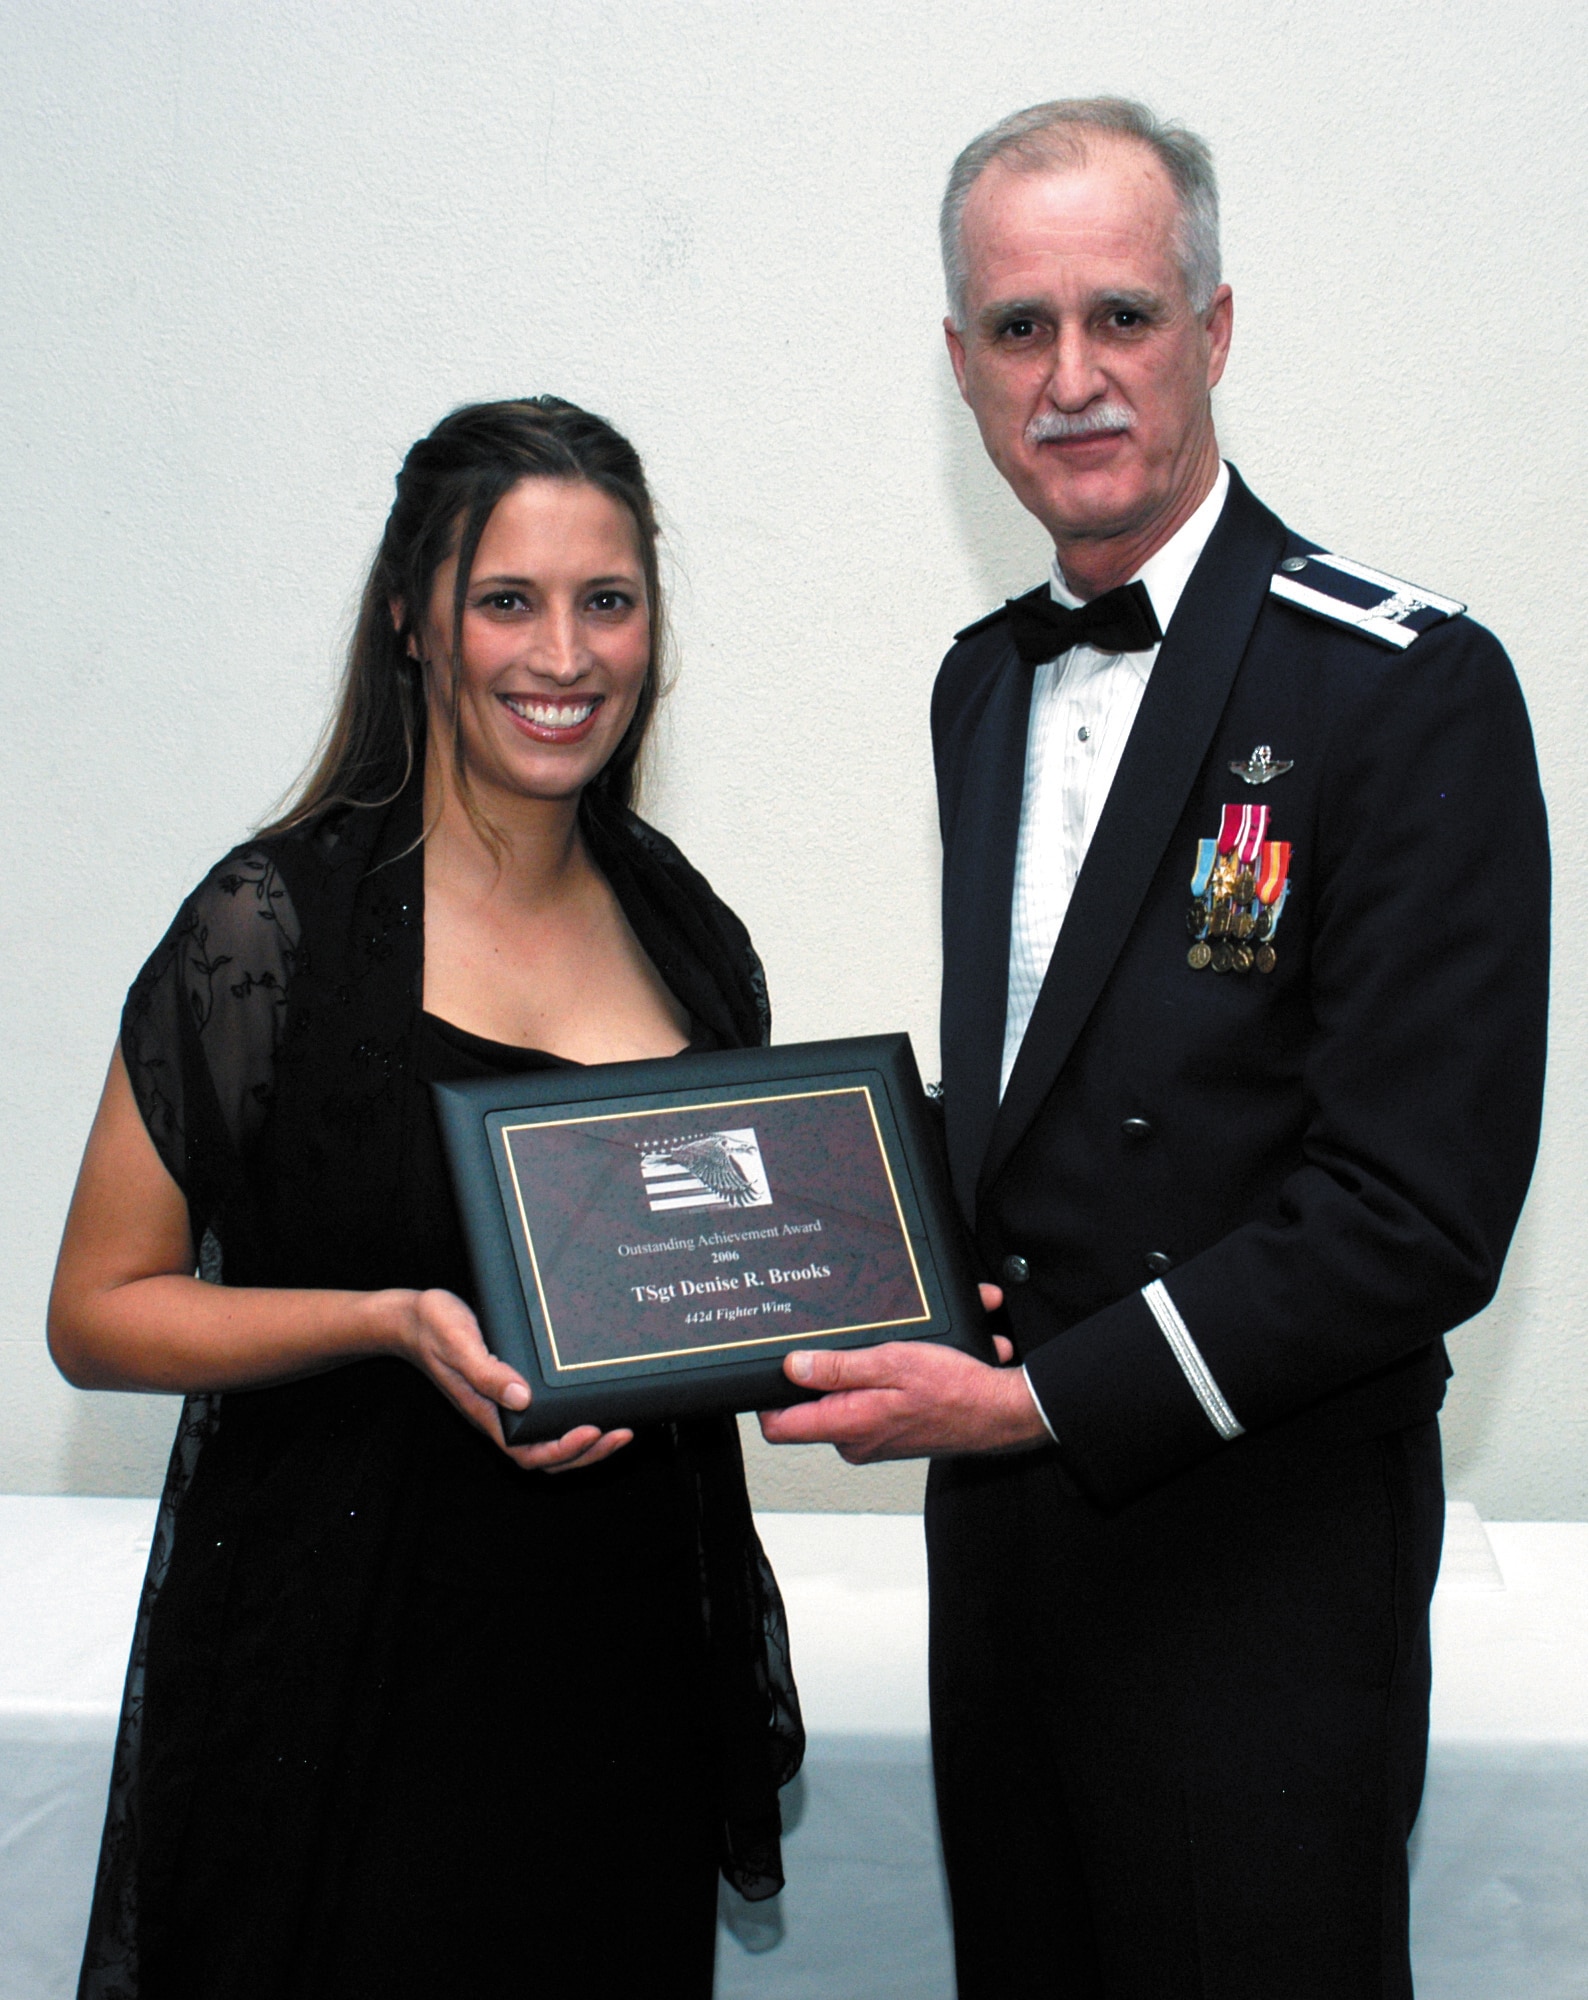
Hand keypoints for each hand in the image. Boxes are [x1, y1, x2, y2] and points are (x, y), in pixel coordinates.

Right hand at [388, 1288, 632, 1472]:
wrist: (412, 1318)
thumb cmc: (433, 1329)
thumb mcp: (460, 1345)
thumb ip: (487, 1373)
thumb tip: (522, 1398)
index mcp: (487, 1414)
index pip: (529, 1453)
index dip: (564, 1450)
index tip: (593, 1430)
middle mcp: (500, 1416)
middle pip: (546, 1456)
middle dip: (587, 1452)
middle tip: (622, 1434)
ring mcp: (506, 1406)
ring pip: (549, 1441)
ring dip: (585, 1442)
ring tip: (618, 1428)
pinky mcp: (512, 1388)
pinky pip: (546, 1418)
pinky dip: (572, 1419)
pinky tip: (593, 1404)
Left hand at [756, 1284, 1043, 1461]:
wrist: (1001, 1411)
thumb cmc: (955, 1390)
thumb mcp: (890, 1363)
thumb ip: (837, 1368)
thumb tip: (792, 1367)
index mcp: (848, 1425)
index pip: (779, 1427)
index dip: (766, 1398)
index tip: (770, 1371)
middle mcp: (855, 1441)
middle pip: (813, 1404)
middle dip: (830, 1369)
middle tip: (856, 1345)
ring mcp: (873, 1439)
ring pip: (848, 1396)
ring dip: (868, 1368)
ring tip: (900, 1350)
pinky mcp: (891, 1432)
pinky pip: (874, 1400)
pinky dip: (890, 1378)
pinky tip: (915, 1362)